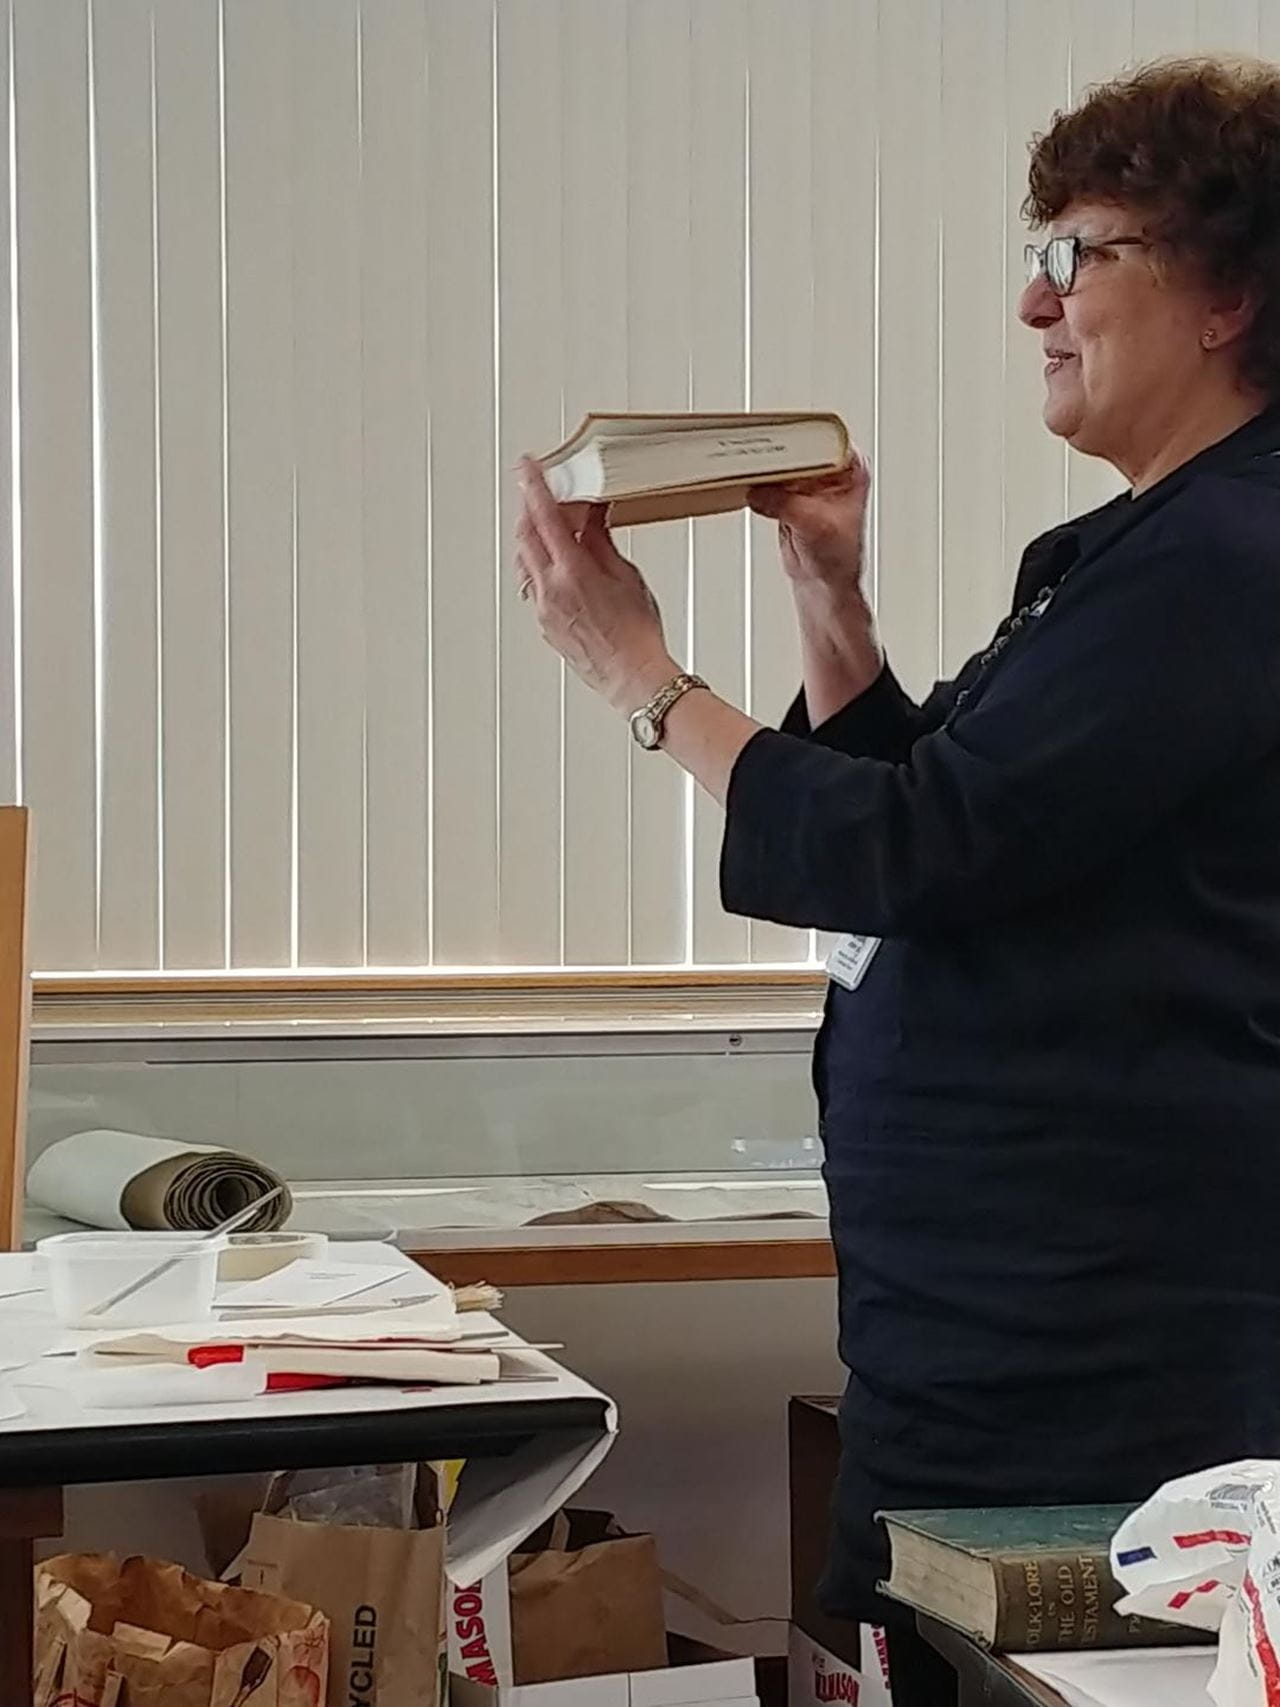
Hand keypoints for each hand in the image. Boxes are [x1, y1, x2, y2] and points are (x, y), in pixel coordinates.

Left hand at [515, 457, 677, 713]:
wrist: (632, 676)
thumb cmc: (637, 634)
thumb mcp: (626, 575)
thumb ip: (600, 541)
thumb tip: (590, 513)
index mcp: (572, 572)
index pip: (545, 516)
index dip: (534, 485)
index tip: (527, 465)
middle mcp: (550, 590)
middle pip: (525, 536)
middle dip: (529, 509)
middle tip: (537, 492)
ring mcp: (543, 609)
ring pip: (524, 561)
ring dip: (531, 538)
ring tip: (548, 527)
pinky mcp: (544, 624)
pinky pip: (531, 585)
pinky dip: (538, 566)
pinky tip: (556, 565)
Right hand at [747, 450, 871, 593]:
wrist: (824, 580)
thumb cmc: (839, 557)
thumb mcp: (815, 525)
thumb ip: (786, 504)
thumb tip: (760, 491)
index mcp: (850, 467)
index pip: (823, 439)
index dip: (800, 438)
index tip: (778, 439)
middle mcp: (830, 469)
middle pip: (798, 446)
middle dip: (777, 451)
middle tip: (757, 452)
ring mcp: (808, 480)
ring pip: (782, 462)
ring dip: (764, 467)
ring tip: (749, 467)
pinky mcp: (788, 493)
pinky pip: (769, 480)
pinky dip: (757, 483)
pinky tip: (748, 483)